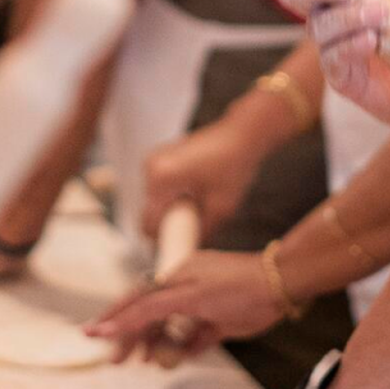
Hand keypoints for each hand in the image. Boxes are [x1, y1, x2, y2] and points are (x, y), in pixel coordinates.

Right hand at [87, 251, 281, 362]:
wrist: (280, 286)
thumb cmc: (233, 287)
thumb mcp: (187, 297)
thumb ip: (150, 310)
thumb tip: (117, 321)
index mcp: (175, 277)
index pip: (136, 299)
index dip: (113, 317)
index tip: (89, 334)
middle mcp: (185, 289)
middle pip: (150, 315)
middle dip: (131, 336)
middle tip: (115, 361)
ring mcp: (202, 305)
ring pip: (170, 327)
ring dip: (155, 344)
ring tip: (142, 362)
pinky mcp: (219, 321)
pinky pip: (193, 336)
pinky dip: (182, 348)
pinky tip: (173, 360)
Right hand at [140, 123, 260, 242]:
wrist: (242, 134)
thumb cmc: (233, 166)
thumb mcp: (221, 208)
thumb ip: (201, 234)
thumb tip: (189, 254)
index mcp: (160, 179)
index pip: (148, 225)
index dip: (162, 242)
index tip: (180, 247)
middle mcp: (150, 167)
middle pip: (150, 212)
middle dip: (169, 224)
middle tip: (194, 225)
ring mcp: (153, 159)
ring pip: (153, 200)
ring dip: (171, 209)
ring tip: (197, 206)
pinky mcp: (160, 156)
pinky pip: (159, 187)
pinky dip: (172, 196)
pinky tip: (193, 194)